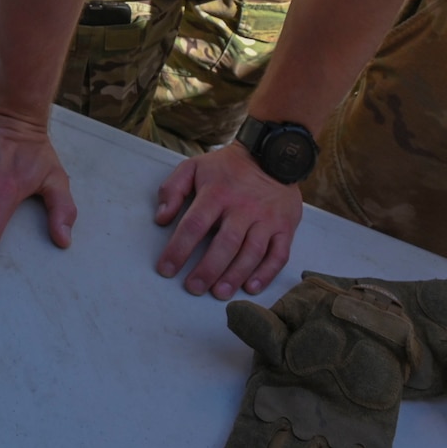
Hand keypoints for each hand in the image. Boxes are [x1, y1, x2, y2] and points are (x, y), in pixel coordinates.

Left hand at [154, 145, 300, 298]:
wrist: (272, 154)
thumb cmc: (228, 167)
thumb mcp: (194, 166)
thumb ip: (173, 189)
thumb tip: (161, 218)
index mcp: (217, 192)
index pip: (194, 225)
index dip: (178, 249)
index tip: (166, 269)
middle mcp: (243, 207)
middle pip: (225, 244)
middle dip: (208, 270)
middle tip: (193, 288)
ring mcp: (266, 219)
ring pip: (252, 252)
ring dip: (235, 276)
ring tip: (218, 293)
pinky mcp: (285, 227)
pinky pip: (278, 255)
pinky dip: (266, 274)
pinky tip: (250, 288)